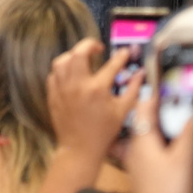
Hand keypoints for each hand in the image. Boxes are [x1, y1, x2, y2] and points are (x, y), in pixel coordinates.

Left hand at [46, 39, 142, 163]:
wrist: (80, 148)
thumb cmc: (103, 132)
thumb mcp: (122, 111)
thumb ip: (132, 90)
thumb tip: (140, 74)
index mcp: (97, 89)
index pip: (111, 65)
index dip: (120, 56)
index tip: (123, 52)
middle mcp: (77, 85)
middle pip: (79, 53)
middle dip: (89, 45)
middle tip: (97, 48)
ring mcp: (62, 89)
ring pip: (62, 60)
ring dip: (73, 55)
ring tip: (83, 59)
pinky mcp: (52, 94)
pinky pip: (54, 74)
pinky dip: (63, 69)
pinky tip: (71, 73)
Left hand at [123, 93, 192, 192]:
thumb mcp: (184, 159)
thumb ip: (190, 133)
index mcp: (141, 140)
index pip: (144, 106)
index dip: (153, 91)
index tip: (160, 76)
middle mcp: (134, 148)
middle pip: (143, 119)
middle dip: (155, 106)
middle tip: (169, 93)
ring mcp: (136, 161)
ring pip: (145, 133)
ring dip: (157, 122)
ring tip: (171, 114)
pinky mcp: (142, 173)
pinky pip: (147, 147)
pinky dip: (157, 139)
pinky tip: (169, 144)